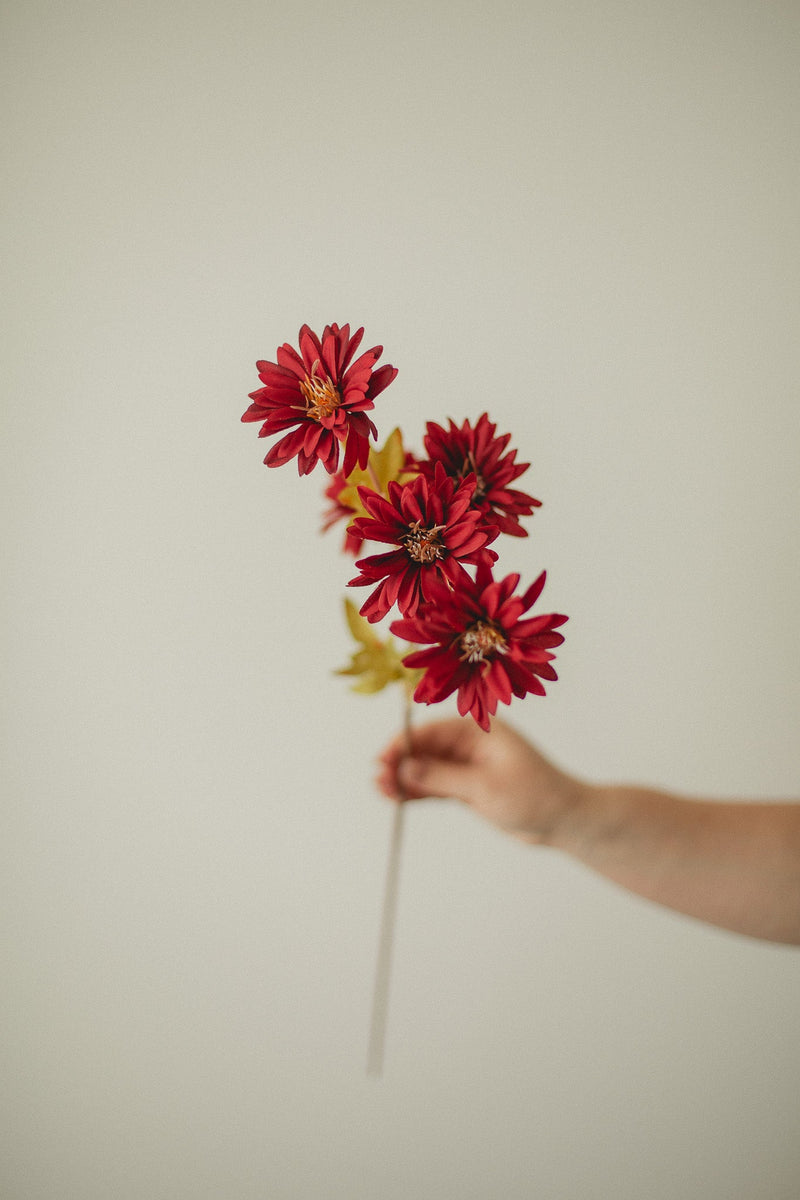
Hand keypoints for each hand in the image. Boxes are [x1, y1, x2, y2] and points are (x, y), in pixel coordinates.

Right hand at [375, 716, 584, 844]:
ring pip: (426, 768)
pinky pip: (435, 785)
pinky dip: (417, 792)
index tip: (383, 760)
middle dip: (399, 762)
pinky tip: (397, 798)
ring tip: (381, 792)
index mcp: (479, 731)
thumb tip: (405, 769)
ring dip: (404, 779)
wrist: (564, 820)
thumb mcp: (486, 787)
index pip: (431, 731)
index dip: (403, 744)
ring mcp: (468, 765)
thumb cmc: (535, 796)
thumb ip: (443, 778)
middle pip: (424, 748)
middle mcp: (470, 744)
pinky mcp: (468, 786)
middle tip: (377, 780)